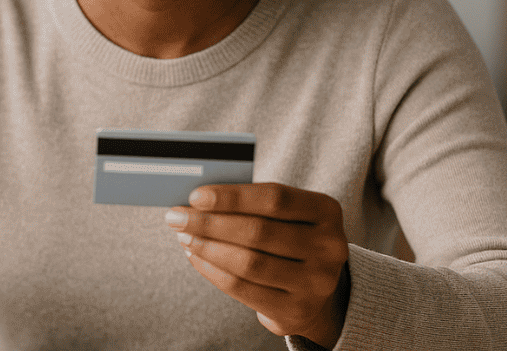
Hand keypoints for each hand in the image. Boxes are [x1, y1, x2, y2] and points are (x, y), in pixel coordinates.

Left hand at [165, 183, 349, 347]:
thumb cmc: (290, 237)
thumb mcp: (287, 214)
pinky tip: (197, 257)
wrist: (315, 288)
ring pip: (248, 263)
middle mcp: (329, 247)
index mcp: (327, 211)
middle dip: (209, 223)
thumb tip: (200, 200)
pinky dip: (212, 271)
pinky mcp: (296, 309)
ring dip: (207, 247)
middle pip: (258, 232)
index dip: (232, 197)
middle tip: (177, 217)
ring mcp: (316, 282)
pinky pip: (243, 288)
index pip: (275, 198)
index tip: (196, 196)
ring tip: (184, 236)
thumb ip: (253, 203)